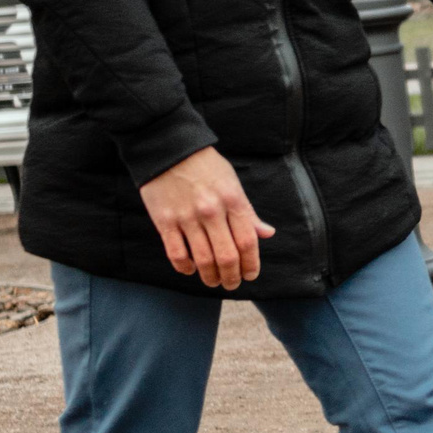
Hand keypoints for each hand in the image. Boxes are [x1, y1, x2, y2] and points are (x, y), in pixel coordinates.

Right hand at [139, 146, 274, 288]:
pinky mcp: (165, 221)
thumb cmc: (205, 166)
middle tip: (232, 284)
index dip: (252, 263)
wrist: (168, 148)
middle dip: (232, 276)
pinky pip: (176, 254)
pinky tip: (191, 270)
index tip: (251, 274)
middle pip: (227, 256)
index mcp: (232, 200)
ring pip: (203, 260)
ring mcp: (187, 217)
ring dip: (210, 277)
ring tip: (213, 281)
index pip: (248, 241)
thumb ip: (248, 211)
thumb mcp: (232, 183)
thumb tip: (267, 233)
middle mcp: (211, 211)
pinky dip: (185, 267)